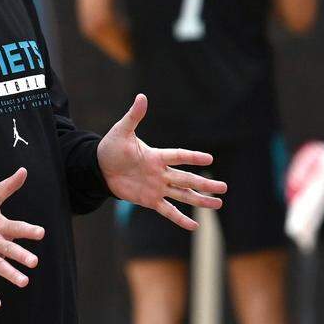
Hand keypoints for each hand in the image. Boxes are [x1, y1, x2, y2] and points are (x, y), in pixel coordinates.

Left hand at [97, 94, 227, 229]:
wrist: (99, 168)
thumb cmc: (112, 147)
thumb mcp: (122, 131)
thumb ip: (134, 116)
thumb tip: (142, 97)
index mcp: (156, 156)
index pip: (178, 156)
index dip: (192, 157)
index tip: (209, 158)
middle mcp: (161, 173)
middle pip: (187, 179)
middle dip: (205, 183)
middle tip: (224, 187)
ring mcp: (157, 187)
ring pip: (183, 195)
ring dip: (200, 200)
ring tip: (218, 204)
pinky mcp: (150, 200)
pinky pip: (168, 210)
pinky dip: (180, 219)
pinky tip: (195, 226)